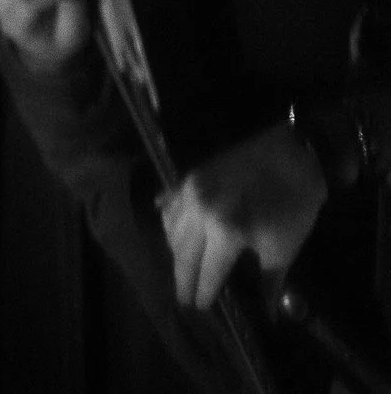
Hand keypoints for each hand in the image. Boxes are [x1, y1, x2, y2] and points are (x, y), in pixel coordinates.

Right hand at [162, 123, 326, 312]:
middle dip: (183, 279)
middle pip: (183, 255)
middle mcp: (199, 213)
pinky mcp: (190, 173)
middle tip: (182, 298)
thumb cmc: (291, 200)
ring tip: (180, 265)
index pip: (208, 274)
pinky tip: (167, 222)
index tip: (199, 308)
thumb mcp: (285, 245)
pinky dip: (168, 216)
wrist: (286, 147)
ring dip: (174, 251)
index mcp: (225, 233)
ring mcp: (190, 189)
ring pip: (171, 228)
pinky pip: (170, 199)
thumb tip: (269, 312)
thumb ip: (271, 280)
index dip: (204, 294)